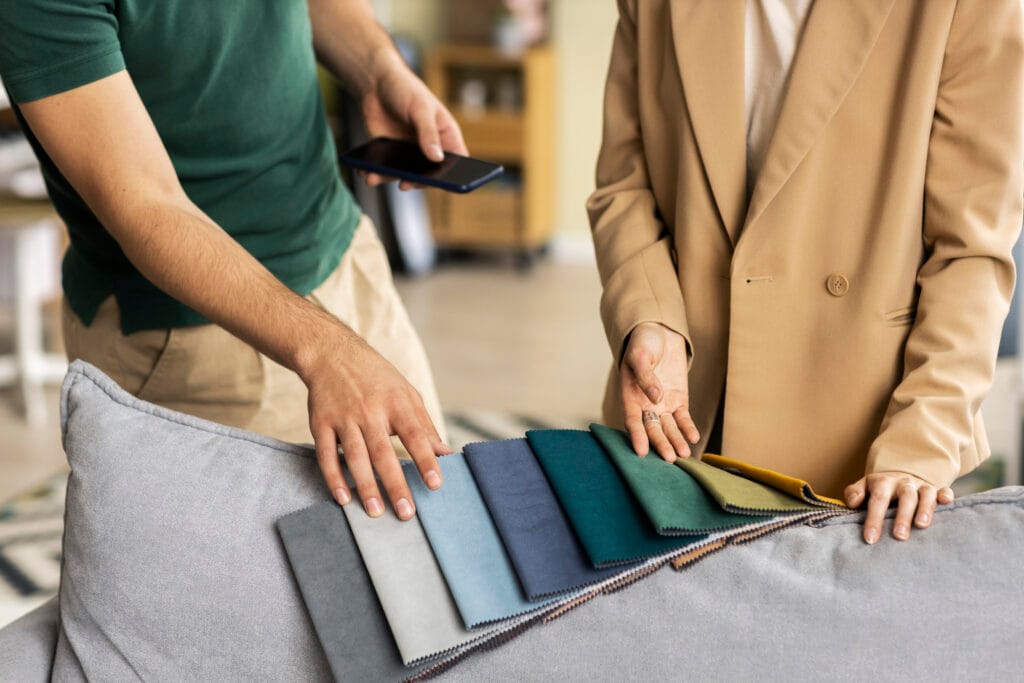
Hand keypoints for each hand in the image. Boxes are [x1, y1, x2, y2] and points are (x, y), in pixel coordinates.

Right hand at [302, 330, 450, 520]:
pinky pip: (326, 454)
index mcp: (396, 402)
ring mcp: (343, 417)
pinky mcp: (320, 423)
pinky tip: (343, 498)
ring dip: (365, 486)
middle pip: (383, 452)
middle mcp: (369, 410)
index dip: (426, 460)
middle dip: (396, 484)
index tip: (436, 484)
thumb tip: (446, 454)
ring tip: (376, 513)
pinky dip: (333, 477)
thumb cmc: (377, 378)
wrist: (332, 354)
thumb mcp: (406, 393)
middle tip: (407, 514)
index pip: (414, 435)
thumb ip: (424, 425)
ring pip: (355, 457)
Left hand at [360, 60, 466, 189]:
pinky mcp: (391, 155)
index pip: (457, 162)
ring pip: (405, 175)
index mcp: (446, 137)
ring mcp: (410, 154)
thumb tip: (437, 158)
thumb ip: (429, 133)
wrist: (376, 83)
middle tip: (405, 183)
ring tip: (374, 178)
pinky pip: (386, 169)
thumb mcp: (421, 108)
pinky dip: (376, 173)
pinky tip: (367, 173)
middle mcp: (430, 149)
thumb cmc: (406, 89)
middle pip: (430, 174)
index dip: (455, 175)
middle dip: (417, 181)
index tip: (444, 183)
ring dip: (390, 179)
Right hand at [620, 322, 698, 461]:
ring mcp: (663, 404)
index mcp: (630, 396)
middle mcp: (645, 405)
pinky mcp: (679, 401)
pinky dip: (688, 428)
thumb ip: (646, 376)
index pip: (633, 421)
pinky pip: (683, 418)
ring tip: (684, 455)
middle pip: (653, 428)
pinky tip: (693, 438)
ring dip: (676, 441)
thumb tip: (656, 397)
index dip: (637, 436)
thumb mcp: (640, 355)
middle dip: (660, 443)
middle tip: (668, 458)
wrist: (659, 333)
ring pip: (669, 428)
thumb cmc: (643, 343)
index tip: (641, 451)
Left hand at [845, 473, 954, 543]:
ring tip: (921, 526)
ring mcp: (921, 486)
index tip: (871, 539)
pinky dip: (946, 495)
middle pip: (905, 496)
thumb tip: (853, 503)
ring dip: (925, 509)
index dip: (874, 519)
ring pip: (926, 494)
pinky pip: (944, 489)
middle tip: (899, 537)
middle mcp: (904, 483)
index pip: (878, 500)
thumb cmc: (879, 489)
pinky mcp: (936, 490)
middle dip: (902, 516)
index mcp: (884, 483)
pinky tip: (947, 502)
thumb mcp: (863, 487)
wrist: (899, 476)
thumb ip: (854, 493)